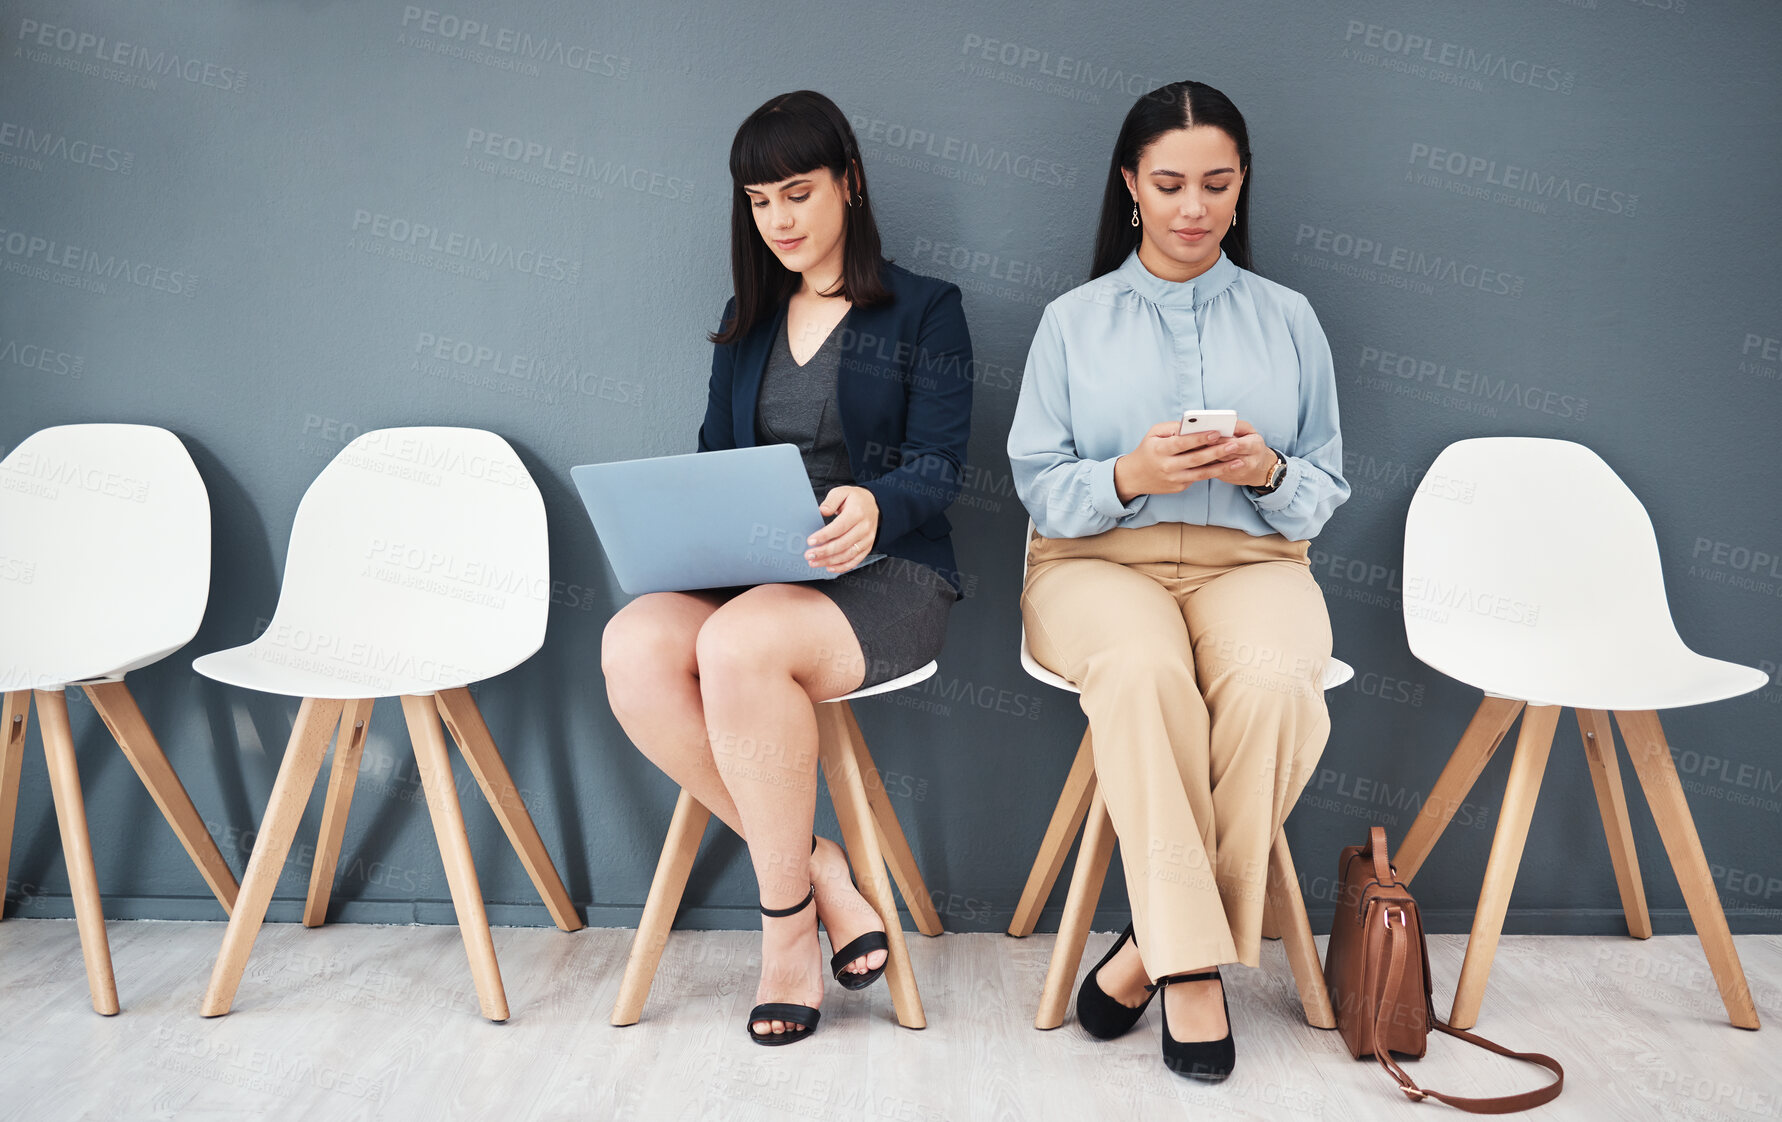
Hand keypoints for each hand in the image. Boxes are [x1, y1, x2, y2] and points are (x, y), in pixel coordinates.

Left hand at [807, 486, 879, 572]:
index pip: (839, 527)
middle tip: (809, 555)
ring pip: (848, 555)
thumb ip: (831, 501)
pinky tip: (829, 567)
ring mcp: (867, 539)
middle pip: (843, 544)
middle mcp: (864, 528)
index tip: (810, 541)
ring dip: (830, 561)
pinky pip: (855, 560)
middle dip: (824, 552)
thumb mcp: (842, 492)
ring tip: (815, 562)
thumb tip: (822, 511)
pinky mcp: (867, 547)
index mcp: (857, 513)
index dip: (824, 536)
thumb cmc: (855, 499)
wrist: (874, 504)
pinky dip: (842, 566)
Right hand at [1112, 419, 1275, 501]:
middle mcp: (1167, 466)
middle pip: (1196, 459)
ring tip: (1239, 461)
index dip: (1200, 438)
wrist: (1134, 477)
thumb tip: (1193, 425)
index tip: (1216, 432)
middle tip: (1235, 444)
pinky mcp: (1179, 487)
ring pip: (1201, 473)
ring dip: (1222, 467)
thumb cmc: (1147, 450)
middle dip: (1217, 451)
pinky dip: (1214, 472)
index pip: (1183, 443)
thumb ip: (1172, 427)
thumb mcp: (1153, 434)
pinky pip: (1198, 479)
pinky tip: (1228, 467)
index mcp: (1160, 449)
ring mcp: (1174, 479)